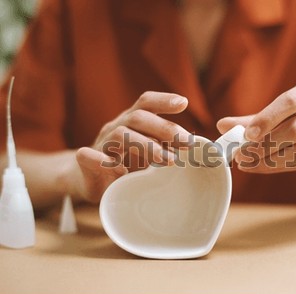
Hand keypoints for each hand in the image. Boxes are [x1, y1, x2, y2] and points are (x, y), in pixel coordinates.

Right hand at [68, 92, 190, 202]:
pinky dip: (103, 161)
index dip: (163, 100)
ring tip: (168, 160)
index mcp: (131, 122)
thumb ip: (166, 147)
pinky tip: (121, 171)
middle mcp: (116, 127)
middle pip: (138, 117)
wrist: (88, 179)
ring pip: (120, 134)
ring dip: (147, 145)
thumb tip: (198, 148)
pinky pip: (87, 156)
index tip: (184, 103)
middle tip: (187, 143)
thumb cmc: (125, 165)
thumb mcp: (148, 153)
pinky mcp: (85, 163)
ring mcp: (100, 144)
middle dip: (165, 128)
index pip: (145, 103)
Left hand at [217, 80, 295, 172]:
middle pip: (295, 129)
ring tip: (248, 163)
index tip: (246, 135)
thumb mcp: (275, 117)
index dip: (267, 119)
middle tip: (242, 155)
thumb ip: (250, 121)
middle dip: (265, 145)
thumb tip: (222, 126)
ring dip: (270, 160)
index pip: (289, 101)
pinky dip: (279, 167)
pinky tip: (261, 167)